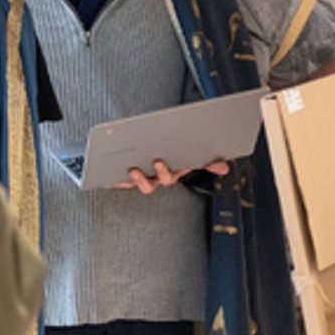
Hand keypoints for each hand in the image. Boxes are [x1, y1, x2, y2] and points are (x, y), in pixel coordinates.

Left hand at [114, 158, 229, 194]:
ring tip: (130, 169)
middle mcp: (158, 180)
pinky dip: (116, 180)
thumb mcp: (191, 155)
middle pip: (156, 182)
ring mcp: (144, 180)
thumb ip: (208, 160)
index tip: (158, 160)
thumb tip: (224, 167)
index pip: (172, 175)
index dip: (165, 170)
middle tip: (152, 161)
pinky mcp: (128, 180)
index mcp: (173, 172)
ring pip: (140, 184)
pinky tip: (109, 176)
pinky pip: (122, 183)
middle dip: (152, 174)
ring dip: (136, 179)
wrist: (153, 149)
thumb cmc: (174, 152)